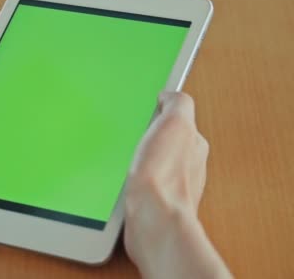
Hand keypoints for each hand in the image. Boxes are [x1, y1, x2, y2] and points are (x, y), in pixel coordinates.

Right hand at [124, 92, 229, 277]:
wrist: (153, 220)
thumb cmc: (163, 177)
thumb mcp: (175, 124)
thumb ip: (178, 104)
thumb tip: (170, 95)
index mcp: (193, 143)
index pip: (178, 118)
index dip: (160, 111)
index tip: (145, 109)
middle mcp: (187, 165)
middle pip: (165, 140)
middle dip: (148, 135)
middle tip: (131, 132)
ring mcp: (171, 184)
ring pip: (153, 162)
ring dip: (139, 158)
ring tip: (125, 156)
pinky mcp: (154, 201)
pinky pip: (141, 182)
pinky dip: (131, 178)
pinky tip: (122, 178)